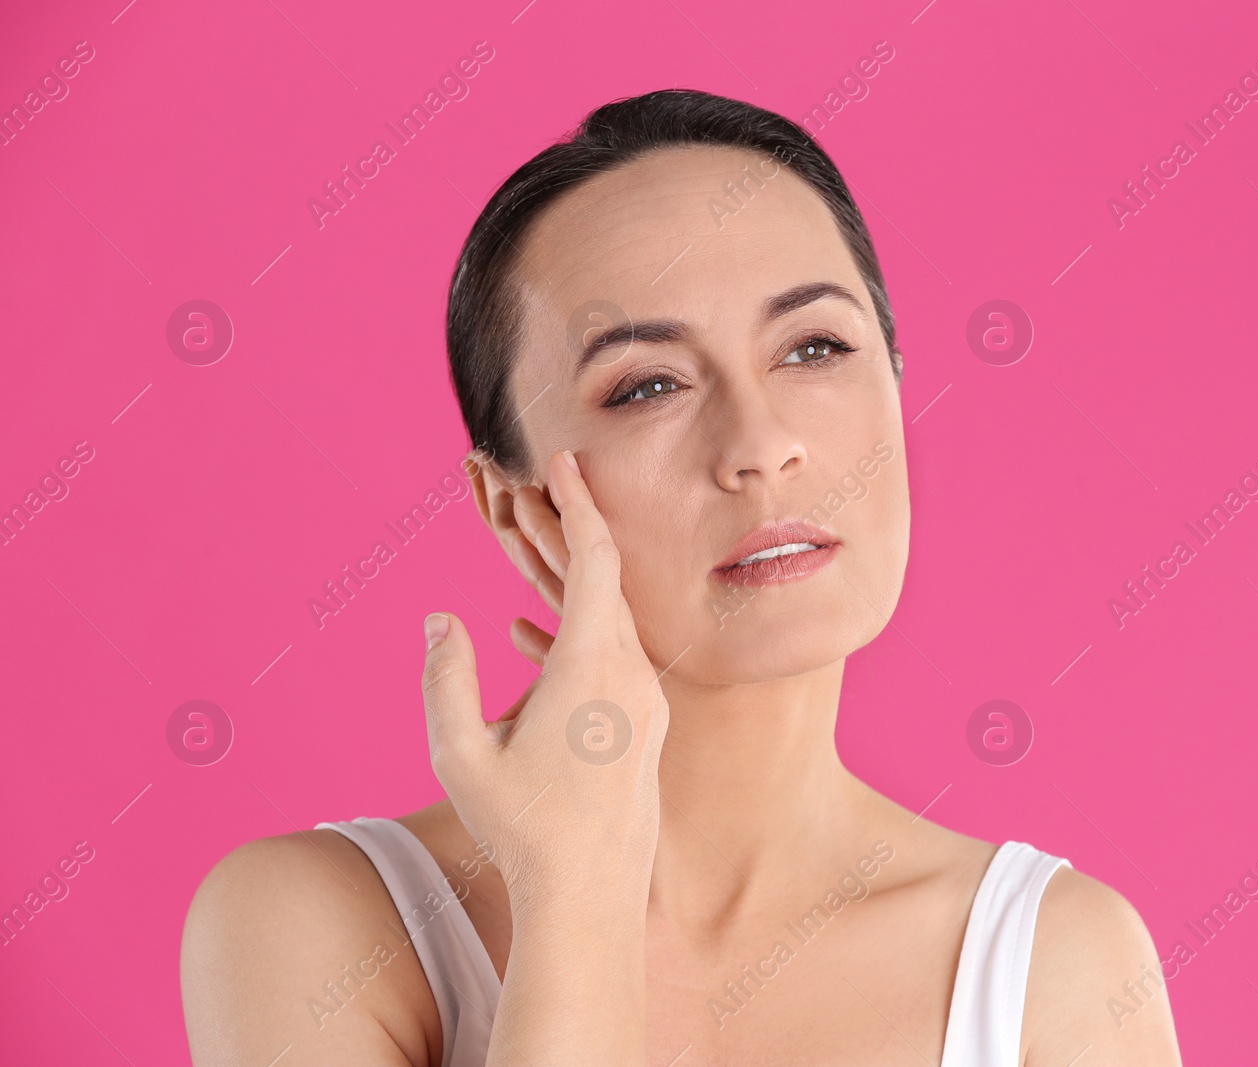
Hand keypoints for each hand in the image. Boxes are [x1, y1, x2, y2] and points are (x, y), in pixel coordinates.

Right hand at [420, 448, 668, 908]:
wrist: (591, 896)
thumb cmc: (523, 830)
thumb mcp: (461, 754)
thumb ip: (445, 678)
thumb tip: (439, 618)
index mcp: (594, 666)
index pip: (596, 559)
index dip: (578, 503)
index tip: (563, 460)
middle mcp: (632, 674)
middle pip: (605, 579)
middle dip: (565, 529)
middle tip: (528, 488)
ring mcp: (644, 701)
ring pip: (609, 620)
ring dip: (567, 583)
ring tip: (519, 550)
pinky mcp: (643, 725)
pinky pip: (612, 658)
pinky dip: (575, 633)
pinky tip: (527, 632)